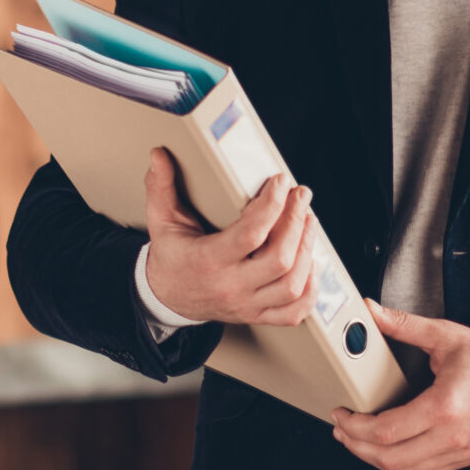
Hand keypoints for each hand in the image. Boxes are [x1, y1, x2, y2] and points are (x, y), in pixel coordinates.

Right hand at [142, 148, 319, 325]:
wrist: (165, 298)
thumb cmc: (170, 256)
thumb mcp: (161, 221)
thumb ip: (160, 187)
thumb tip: (159, 155)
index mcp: (208, 261)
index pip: (251, 234)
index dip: (272, 204)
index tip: (281, 182)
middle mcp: (230, 286)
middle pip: (279, 259)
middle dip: (296, 222)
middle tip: (300, 196)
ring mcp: (246, 304)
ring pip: (291, 285)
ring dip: (307, 250)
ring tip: (308, 221)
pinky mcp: (256, 314)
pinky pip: (294, 312)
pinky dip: (310, 289)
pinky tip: (310, 263)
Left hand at [329, 301, 469, 469]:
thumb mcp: (448, 336)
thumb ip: (406, 325)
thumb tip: (371, 311)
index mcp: (444, 407)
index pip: (385, 431)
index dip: (355, 427)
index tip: (341, 413)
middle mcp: (452, 437)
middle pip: (389, 457)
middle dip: (356, 445)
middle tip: (341, 429)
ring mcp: (459, 452)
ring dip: (375, 459)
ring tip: (356, 440)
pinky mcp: (464, 459)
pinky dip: (399, 464)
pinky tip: (386, 449)